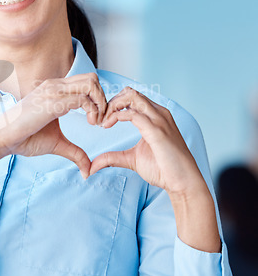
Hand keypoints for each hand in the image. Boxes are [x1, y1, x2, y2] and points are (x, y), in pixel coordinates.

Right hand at [0, 73, 106, 178]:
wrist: (4, 138)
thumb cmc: (25, 138)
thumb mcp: (57, 143)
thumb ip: (75, 152)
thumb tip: (88, 170)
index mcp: (55, 89)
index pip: (86, 81)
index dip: (98, 99)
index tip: (98, 120)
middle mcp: (55, 85)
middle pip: (92, 78)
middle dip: (103, 98)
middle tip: (100, 119)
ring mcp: (53, 91)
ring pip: (90, 84)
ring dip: (100, 102)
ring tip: (96, 121)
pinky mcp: (52, 102)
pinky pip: (82, 98)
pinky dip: (93, 110)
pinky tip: (90, 123)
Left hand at [88, 87, 204, 193]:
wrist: (183, 182)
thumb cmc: (163, 169)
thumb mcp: (131, 159)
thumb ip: (112, 157)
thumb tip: (92, 165)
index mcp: (155, 116)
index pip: (131, 96)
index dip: (114, 104)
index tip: (102, 119)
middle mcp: (158, 113)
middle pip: (130, 92)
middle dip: (111, 102)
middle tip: (99, 118)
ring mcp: (159, 120)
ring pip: (131, 97)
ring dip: (112, 106)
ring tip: (103, 121)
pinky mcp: (156, 130)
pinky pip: (133, 114)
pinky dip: (116, 116)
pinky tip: (108, 125)